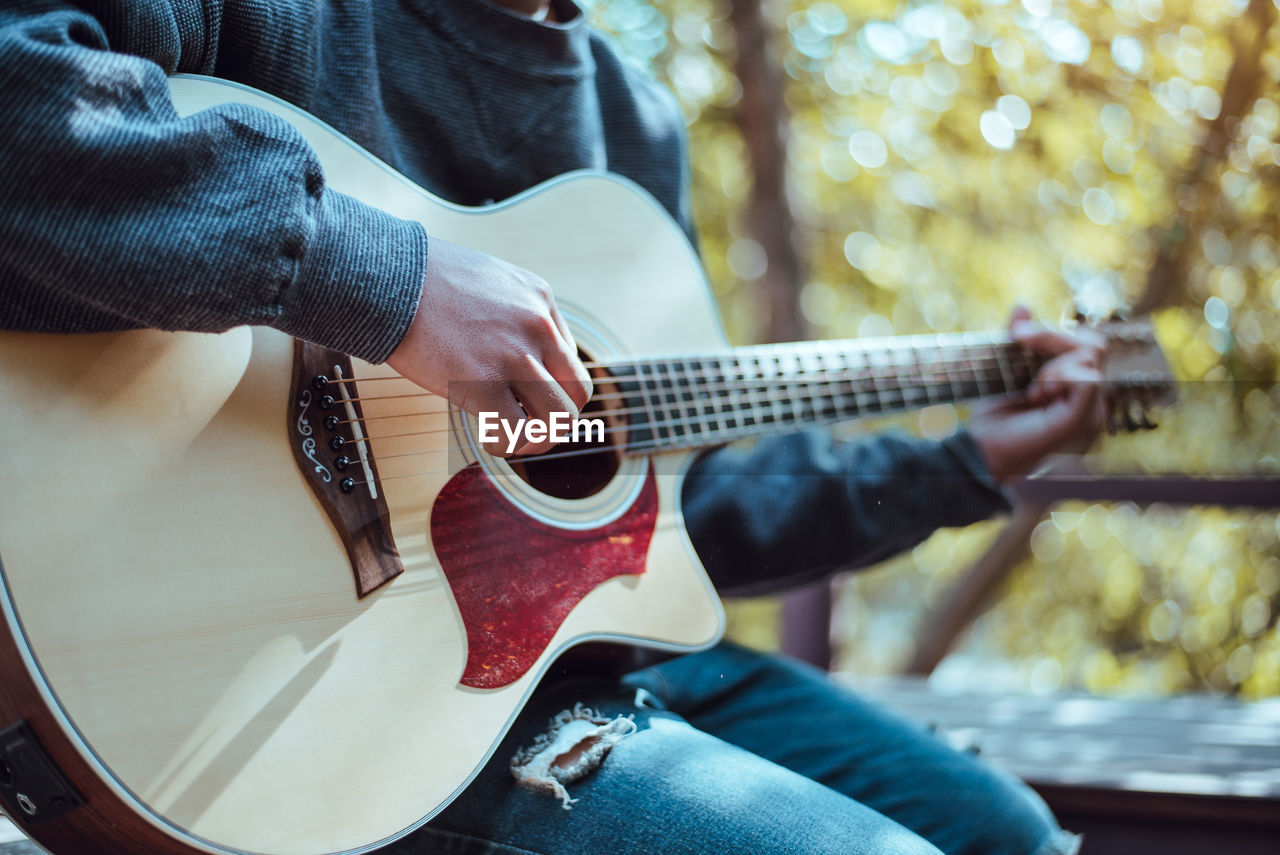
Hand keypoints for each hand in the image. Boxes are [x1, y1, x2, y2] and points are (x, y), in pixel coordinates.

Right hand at [387, 239, 591, 456]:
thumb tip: (516, 353)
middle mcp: (537, 327)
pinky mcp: (483, 382)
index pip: (570, 360)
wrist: (385, 275)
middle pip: (577, 394)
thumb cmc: (422, 280)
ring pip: (557, 419)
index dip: (552, 388)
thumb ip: (512, 312)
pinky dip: (505, 444)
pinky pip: (515, 433)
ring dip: (537, 439)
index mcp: (540, 299)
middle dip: (556, 420)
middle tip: (528, 427)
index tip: (527, 398)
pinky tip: (486, 435)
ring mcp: (514, 355)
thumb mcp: (489, 279)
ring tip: (511, 436)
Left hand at [967, 307, 1107, 481]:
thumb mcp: (1005, 368)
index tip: (1016, 334)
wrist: (980, 450)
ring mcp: (1091, 411)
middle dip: (1053, 336)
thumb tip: (1023, 305)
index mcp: (1076, 386)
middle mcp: (1090, 399)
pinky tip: (1039, 393)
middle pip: (1093, 343)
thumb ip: (1019, 338)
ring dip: (1053, 361)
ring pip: (1090, 355)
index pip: (1084, 343)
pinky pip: (1088, 379)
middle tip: (1019, 342)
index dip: (1053, 332)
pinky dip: (1060, 376)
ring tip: (1032, 386)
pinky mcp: (1084, 420)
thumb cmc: (993, 416)